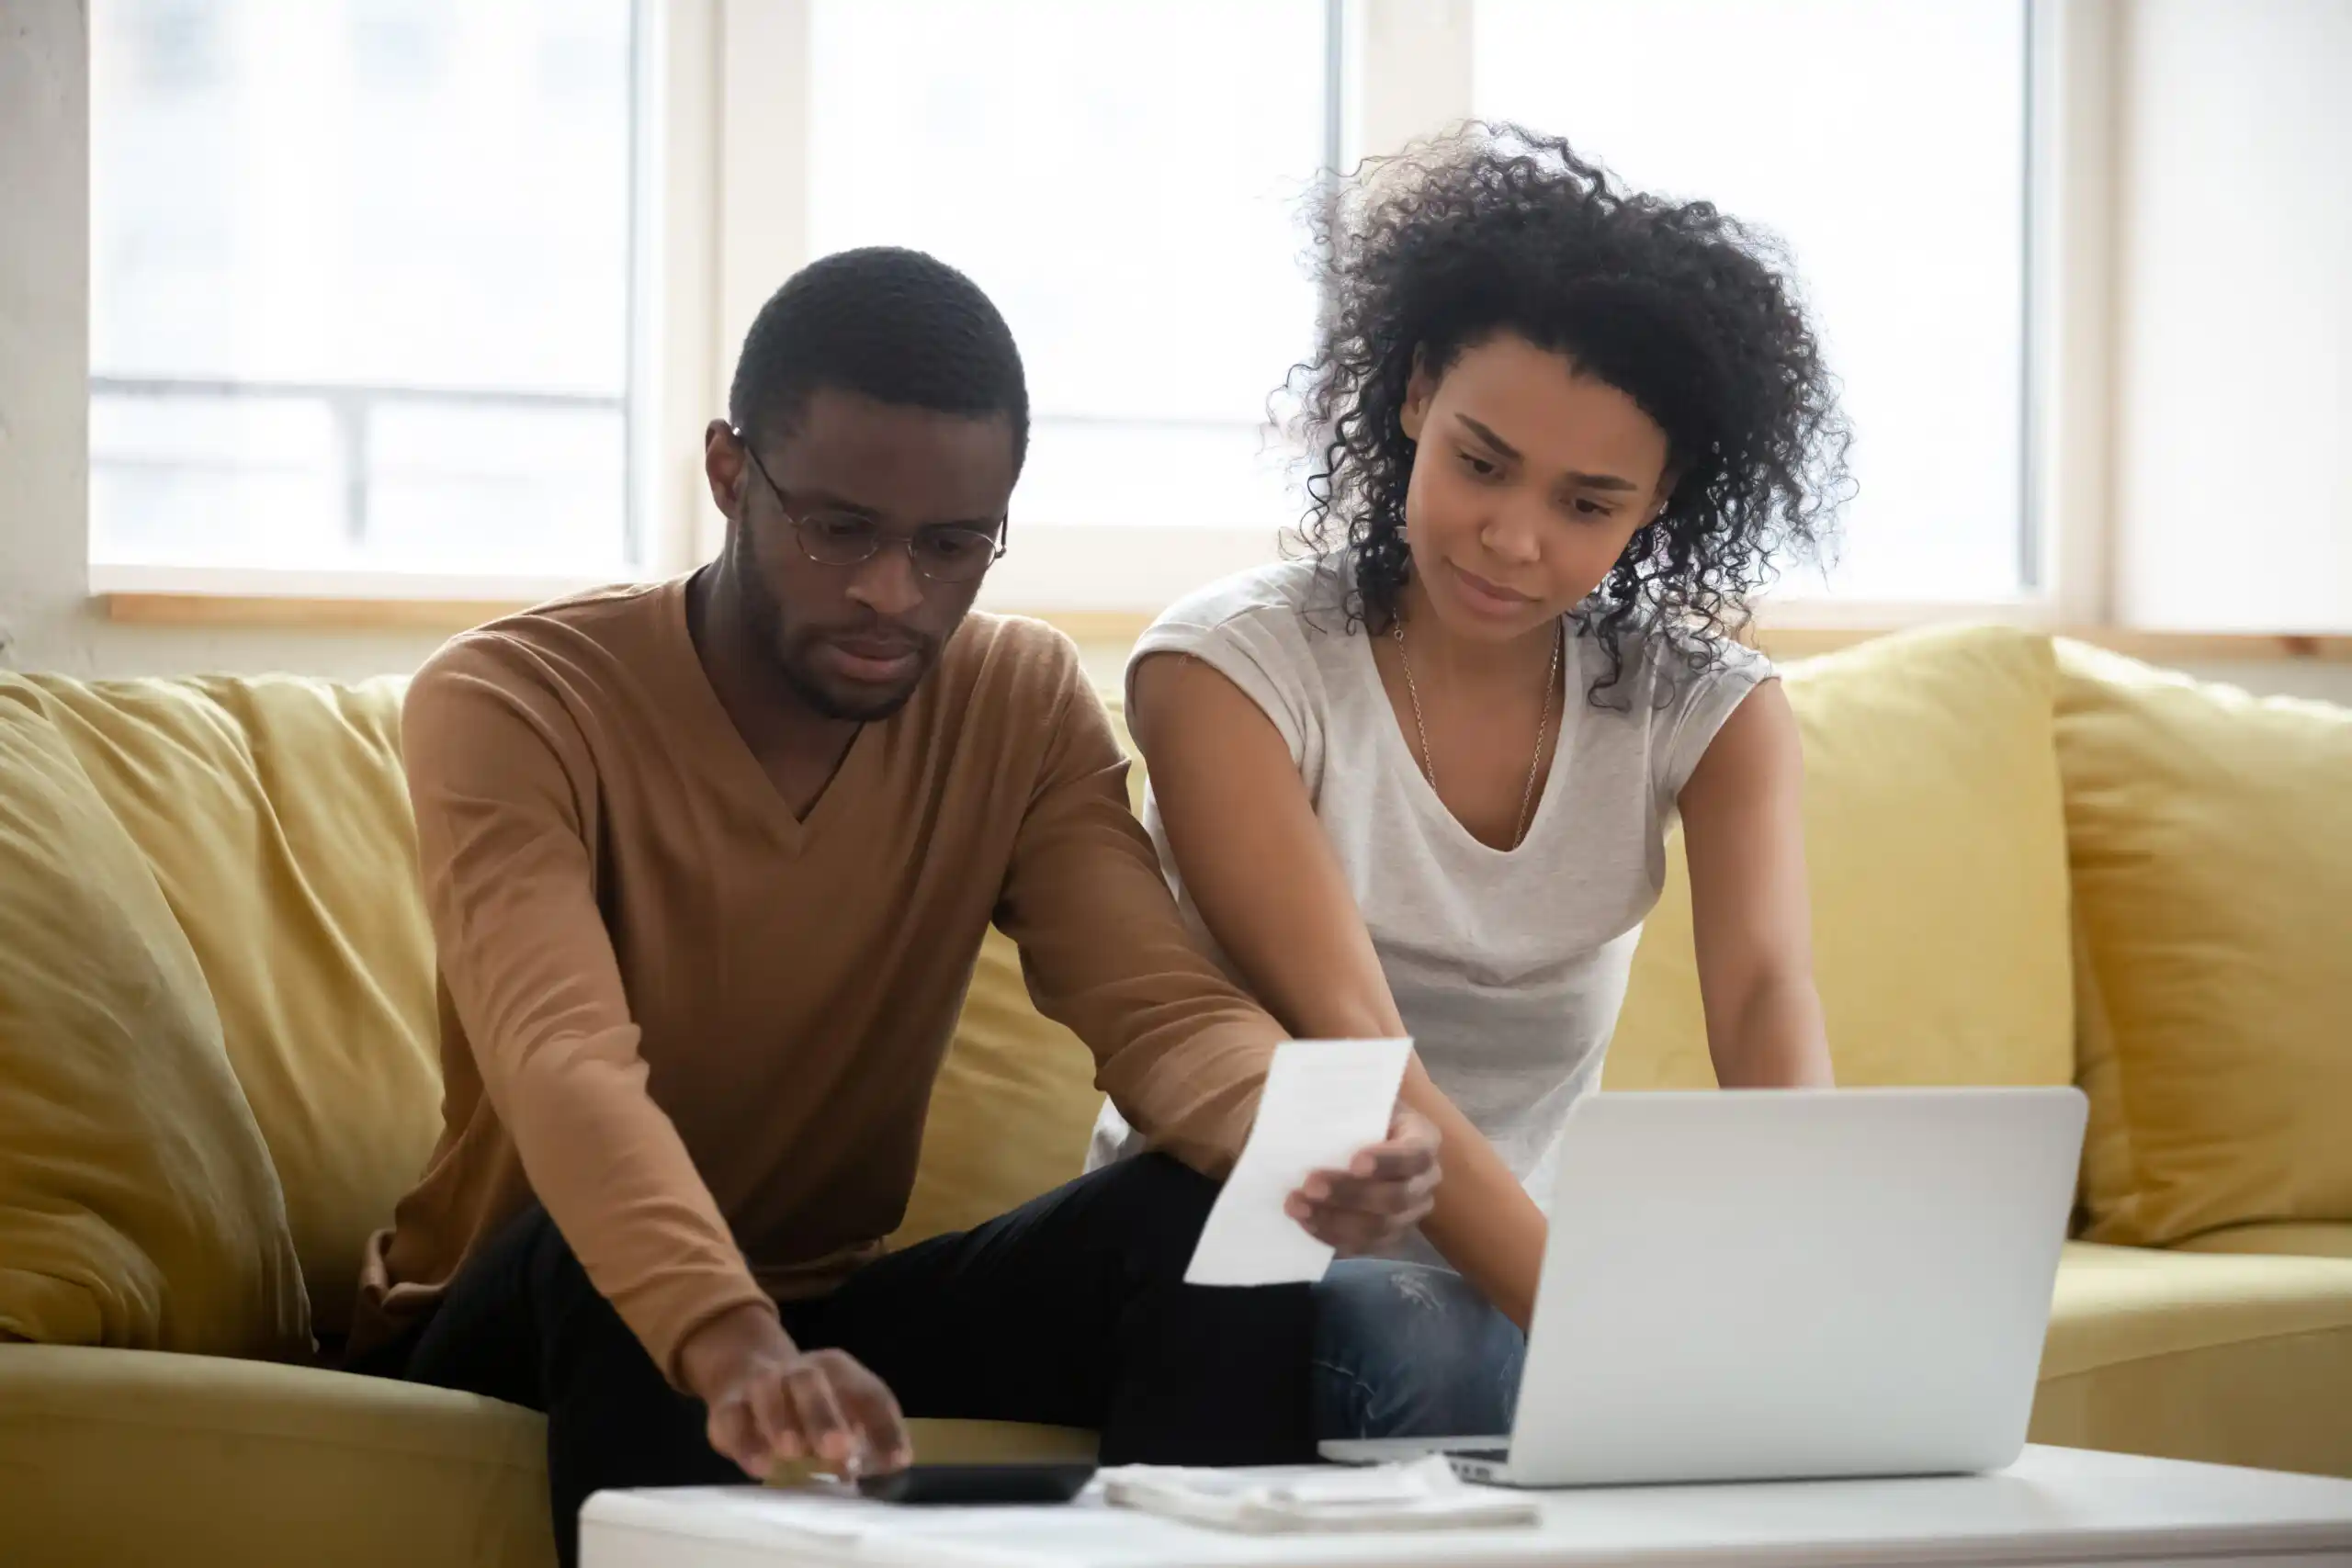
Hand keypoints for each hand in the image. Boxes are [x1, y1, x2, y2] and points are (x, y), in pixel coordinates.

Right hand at [677, 1302, 912, 1481]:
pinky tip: (760, 1467)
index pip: (865, 1391)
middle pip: (810, 1382)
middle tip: (838, 1448)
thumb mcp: (844, 1411)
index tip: (897, 1461)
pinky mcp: (727, 1408)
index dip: (884, 1425)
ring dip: (781, 1421)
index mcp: (836, 1369)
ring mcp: (759, 1385)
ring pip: (767, 1391)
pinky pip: (731, 1419)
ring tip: (793, 1452)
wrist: (745, 1371)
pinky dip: (745, 1442)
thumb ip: (870, 1437)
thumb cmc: (810, 1403)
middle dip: (824, 1415)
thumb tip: (896, 1462)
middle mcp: (798, 1371)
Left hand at [1285, 1106, 1440, 1255]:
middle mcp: (1425, 1179)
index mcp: (1422, 1138)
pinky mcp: (1389, 1235)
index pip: (1414, 1153)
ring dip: (1335, 1220)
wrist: (1352, 1135)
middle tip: (1309, 1185)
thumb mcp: (1354, 1096)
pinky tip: (1306, 1222)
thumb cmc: (1355, 1111)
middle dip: (1351, 1194)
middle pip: (1397, 1197)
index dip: (1387, 1160)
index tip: (1354, 1162)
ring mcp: (1410, 1212)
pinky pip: (1365, 1245)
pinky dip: (1333, 1236)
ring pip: (1380, 1227)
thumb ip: (1341, 1099)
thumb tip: (1306, 1103)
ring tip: (1296, 1206)